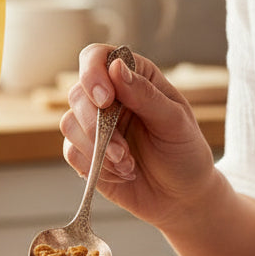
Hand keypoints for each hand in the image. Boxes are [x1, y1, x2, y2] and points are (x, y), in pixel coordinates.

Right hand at [59, 44, 214, 229]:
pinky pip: (71, 152)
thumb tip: (115, 68)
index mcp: (133, 77)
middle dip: (96, 126)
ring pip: (69, 124)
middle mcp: (109, 97)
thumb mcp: (175, 123)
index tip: (105, 99)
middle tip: (123, 152)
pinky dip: (95, 167)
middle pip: (77, 94)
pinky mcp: (84, 151)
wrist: (181, 198)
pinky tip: (121, 174)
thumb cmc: (185, 154)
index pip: (97, 57)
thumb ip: (145, 95)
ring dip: (98, 150)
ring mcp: (93, 124)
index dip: (92, 73)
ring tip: (128, 166)